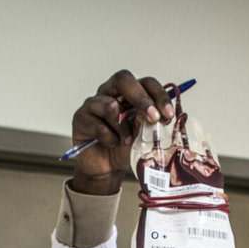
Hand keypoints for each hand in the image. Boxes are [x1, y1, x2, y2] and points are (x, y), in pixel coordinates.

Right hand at [69, 71, 177, 195]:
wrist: (107, 168)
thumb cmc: (125, 148)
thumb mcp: (144, 134)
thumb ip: (150, 122)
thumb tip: (160, 116)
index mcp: (129, 94)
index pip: (145, 82)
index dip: (158, 95)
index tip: (168, 115)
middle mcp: (110, 93)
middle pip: (123, 80)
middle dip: (141, 98)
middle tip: (153, 118)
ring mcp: (93, 104)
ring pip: (110, 105)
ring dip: (122, 127)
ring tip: (126, 141)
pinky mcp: (80, 118)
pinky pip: (98, 125)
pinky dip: (109, 139)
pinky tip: (111, 144)